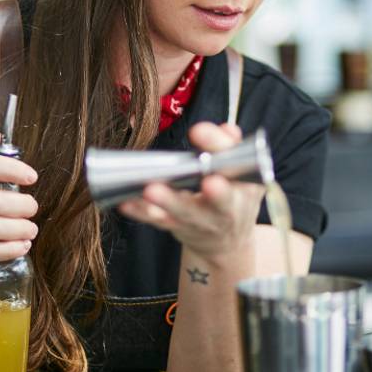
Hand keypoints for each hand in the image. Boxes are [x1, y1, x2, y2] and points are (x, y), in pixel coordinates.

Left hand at [118, 122, 263, 262]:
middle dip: (214, 192)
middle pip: (219, 200)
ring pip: (184, 212)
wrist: (228, 242)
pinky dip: (142, 212)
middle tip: (206, 182)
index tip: (200, 132)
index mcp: (245, 187)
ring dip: (167, 201)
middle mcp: (226, 208)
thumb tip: (227, 129)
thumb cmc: (234, 199)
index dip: (219, 147)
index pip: (235, 163)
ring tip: (151, 190)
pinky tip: (127, 202)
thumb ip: (233, 148)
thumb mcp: (244, 174)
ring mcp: (201, 221)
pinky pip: (159, 219)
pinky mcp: (178, 227)